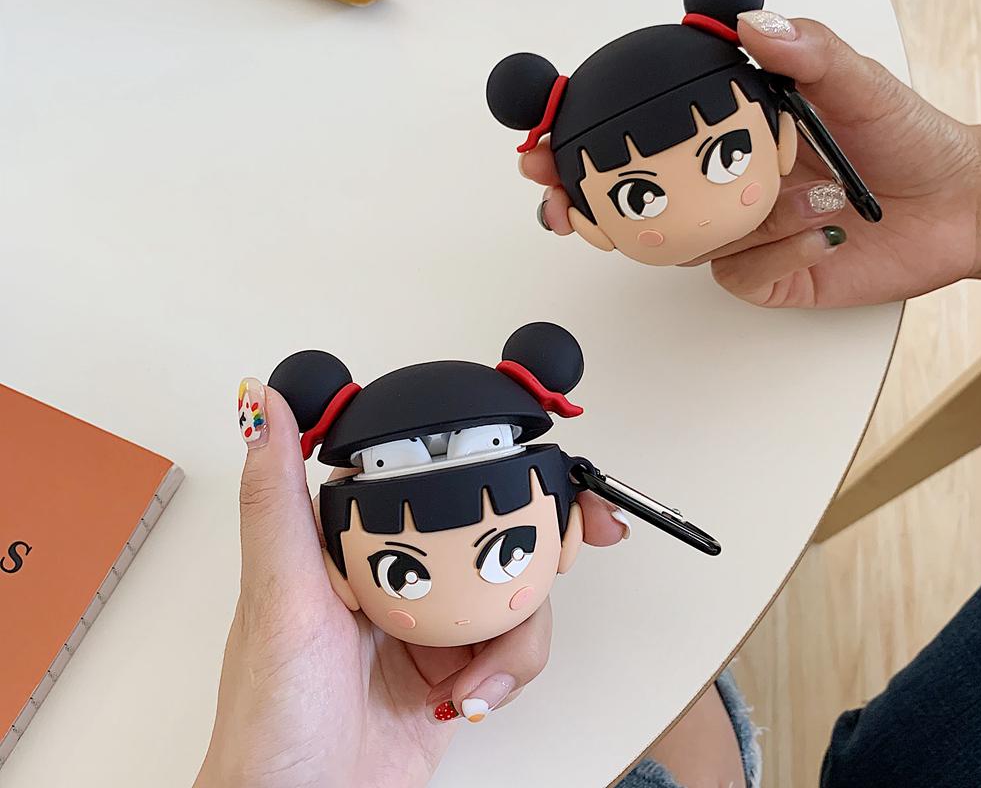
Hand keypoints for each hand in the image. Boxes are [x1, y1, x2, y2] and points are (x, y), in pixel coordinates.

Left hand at [195, 384, 626, 787]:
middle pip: (489, 526)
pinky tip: (468, 698)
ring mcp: (430, 622)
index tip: (536, 456)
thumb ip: (276, 500)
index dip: (487, 459)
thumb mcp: (279, 596)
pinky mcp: (456, 669)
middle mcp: (397, 572)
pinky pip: (512, 646)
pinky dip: (507, 673)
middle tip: (574, 540)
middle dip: (540, 534)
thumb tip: (265, 405)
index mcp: (353, 540)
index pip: (430, 478)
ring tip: (474, 673)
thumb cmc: (272, 717)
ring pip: (512, 589)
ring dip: (515, 632)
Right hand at [523, 16, 980, 307]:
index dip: (582, 137)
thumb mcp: (857, 79)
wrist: (955, 208)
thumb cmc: (904, 137)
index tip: (543, 137)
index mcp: (724, 131)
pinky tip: (821, 230)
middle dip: (584, 201)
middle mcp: (716, 182)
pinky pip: (736, 273)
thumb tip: (752, 22)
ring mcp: (732, 233)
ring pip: (683, 241)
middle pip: (629, 199)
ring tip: (800, 195)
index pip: (640, 132)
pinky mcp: (758, 274)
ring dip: (727, 221)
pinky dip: (778, 250)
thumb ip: (805, 50)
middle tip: (561, 200)